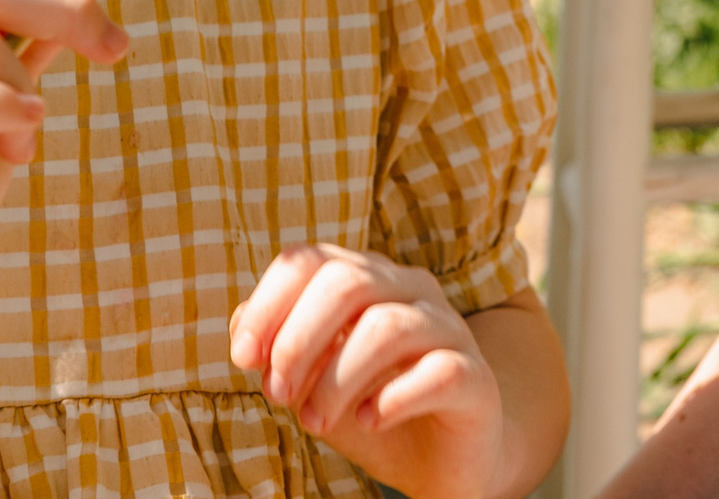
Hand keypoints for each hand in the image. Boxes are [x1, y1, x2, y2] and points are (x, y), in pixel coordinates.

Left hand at [231, 245, 506, 495]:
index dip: (268, 304)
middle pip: (348, 282)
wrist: (441, 457)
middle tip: (278, 396)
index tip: (243, 359)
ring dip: (335, 380)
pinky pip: (438, 372)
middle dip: (298, 341)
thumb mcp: (311, 378)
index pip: (310, 260)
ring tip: (314, 422)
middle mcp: (412, 289)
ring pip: (388, 327)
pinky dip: (393, 398)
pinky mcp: (475, 377)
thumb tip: (244, 328)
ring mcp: (450, 329)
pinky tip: (370, 421)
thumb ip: (277, 347)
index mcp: (369, 277)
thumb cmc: (368, 406)